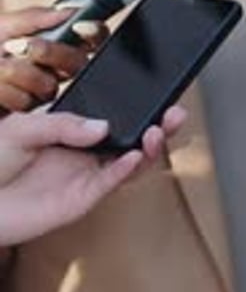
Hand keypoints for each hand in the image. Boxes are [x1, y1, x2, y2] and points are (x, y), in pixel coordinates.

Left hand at [0, 6, 106, 114]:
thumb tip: (68, 10)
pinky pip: (30, 102)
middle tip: (27, 46)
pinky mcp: (27, 113)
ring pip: (50, 84)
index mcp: (53, 42)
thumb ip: (34, 17)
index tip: (82, 26)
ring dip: (20, 73)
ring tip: (0, 67)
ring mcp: (41, 90)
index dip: (93, 32)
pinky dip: (8, 91)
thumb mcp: (3, 26)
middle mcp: (53, 67)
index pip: (90, 37)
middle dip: (51, 52)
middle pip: (76, 62)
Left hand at [0, 104, 185, 244]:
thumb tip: (104, 126)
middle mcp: (86, 152)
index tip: (160, 92)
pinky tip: (133, 156)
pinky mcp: (82, 199)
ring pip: (130, 161)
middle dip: (159, 125)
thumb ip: (63, 124)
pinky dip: (126, 170)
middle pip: (132, 138)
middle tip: (176, 113)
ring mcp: (87, 175)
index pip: (114, 115)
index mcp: (74, 130)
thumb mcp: (23, 128)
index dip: (138, 105)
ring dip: (149, 148)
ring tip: (157, 132)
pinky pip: (111, 183)